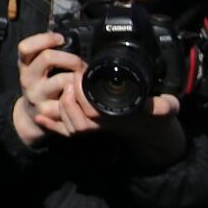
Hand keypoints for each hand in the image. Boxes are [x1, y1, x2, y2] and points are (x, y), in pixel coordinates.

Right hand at [13, 31, 81, 146]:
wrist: (30, 114)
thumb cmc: (40, 84)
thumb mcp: (36, 67)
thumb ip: (47, 52)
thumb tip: (70, 38)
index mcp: (24, 64)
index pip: (25, 46)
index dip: (45, 39)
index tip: (60, 39)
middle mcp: (27, 78)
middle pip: (48, 57)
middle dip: (71, 57)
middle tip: (79, 63)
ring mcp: (36, 95)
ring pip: (63, 79)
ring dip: (79, 77)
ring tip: (82, 80)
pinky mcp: (46, 110)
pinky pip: (70, 99)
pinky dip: (79, 96)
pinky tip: (79, 95)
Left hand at [50, 73, 186, 166]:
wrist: (153, 129)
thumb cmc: (158, 116)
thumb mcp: (166, 108)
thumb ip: (164, 106)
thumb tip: (162, 103)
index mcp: (119, 117)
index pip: (94, 111)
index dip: (83, 95)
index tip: (80, 75)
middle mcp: (104, 125)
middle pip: (79, 119)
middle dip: (70, 100)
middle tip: (69, 80)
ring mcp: (96, 129)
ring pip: (72, 127)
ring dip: (62, 110)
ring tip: (63, 90)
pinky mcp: (90, 128)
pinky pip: (67, 132)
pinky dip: (52, 126)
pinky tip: (40, 116)